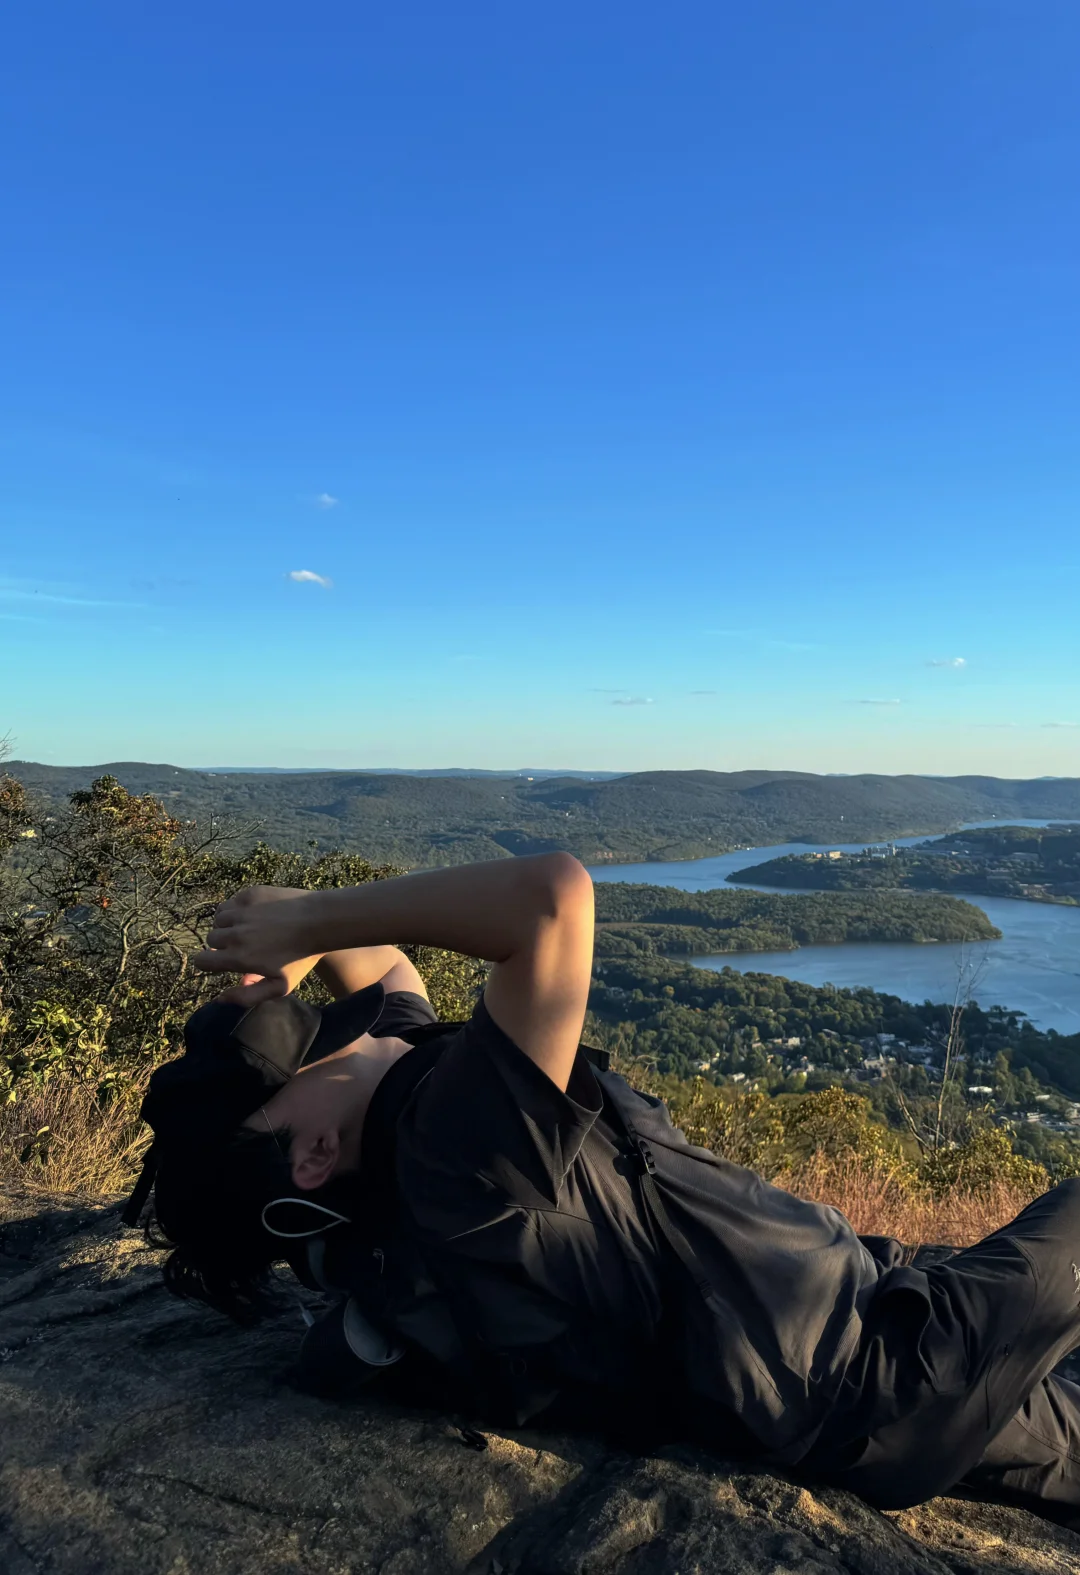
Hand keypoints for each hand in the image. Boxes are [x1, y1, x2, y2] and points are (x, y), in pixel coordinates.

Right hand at [195, 887, 325, 1003]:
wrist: (320, 922)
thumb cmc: (301, 958)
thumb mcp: (279, 986)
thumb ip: (247, 996)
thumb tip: (220, 998)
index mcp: (239, 958)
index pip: (202, 960)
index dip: (208, 962)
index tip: (220, 961)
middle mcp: (235, 934)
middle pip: (211, 938)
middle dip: (221, 944)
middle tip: (241, 945)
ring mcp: (242, 911)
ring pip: (219, 918)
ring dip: (227, 924)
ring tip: (246, 929)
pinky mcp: (250, 894)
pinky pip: (231, 902)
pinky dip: (236, 908)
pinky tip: (253, 914)